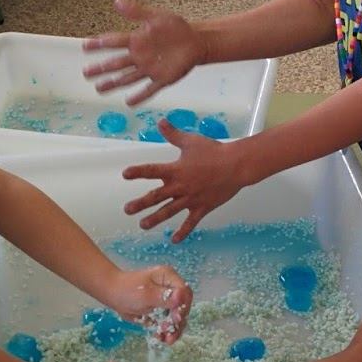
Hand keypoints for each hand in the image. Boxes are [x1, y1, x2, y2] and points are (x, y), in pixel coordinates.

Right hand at [82, 0, 205, 104]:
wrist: (195, 41)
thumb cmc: (175, 28)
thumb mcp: (156, 16)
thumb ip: (136, 11)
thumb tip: (117, 0)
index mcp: (137, 40)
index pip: (113, 42)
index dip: (99, 44)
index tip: (85, 46)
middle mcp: (139, 56)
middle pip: (116, 63)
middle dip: (101, 68)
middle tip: (86, 73)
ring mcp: (149, 69)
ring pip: (127, 78)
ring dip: (113, 83)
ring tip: (99, 89)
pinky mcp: (162, 79)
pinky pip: (148, 89)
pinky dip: (139, 96)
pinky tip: (128, 102)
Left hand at [110, 265, 192, 343]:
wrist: (113, 295)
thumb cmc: (127, 290)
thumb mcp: (146, 293)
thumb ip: (164, 296)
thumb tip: (181, 297)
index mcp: (169, 278)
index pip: (185, 292)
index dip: (183, 306)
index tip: (176, 318)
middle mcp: (171, 289)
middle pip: (183, 307)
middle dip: (178, 322)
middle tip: (168, 332)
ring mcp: (167, 302)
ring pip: (177, 318)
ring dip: (174, 330)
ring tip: (166, 340)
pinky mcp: (161, 313)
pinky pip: (167, 324)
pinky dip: (165, 333)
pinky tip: (160, 339)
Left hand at [122, 124, 243, 242]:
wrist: (236, 166)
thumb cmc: (214, 152)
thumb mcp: (191, 141)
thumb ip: (173, 134)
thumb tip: (160, 121)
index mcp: (175, 170)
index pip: (152, 171)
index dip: (138, 172)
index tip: (125, 175)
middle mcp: (180, 186)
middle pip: (156, 196)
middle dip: (140, 204)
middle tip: (127, 210)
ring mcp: (190, 199)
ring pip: (169, 212)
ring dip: (154, 219)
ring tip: (143, 225)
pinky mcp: (202, 208)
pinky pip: (190, 223)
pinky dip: (182, 232)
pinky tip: (173, 240)